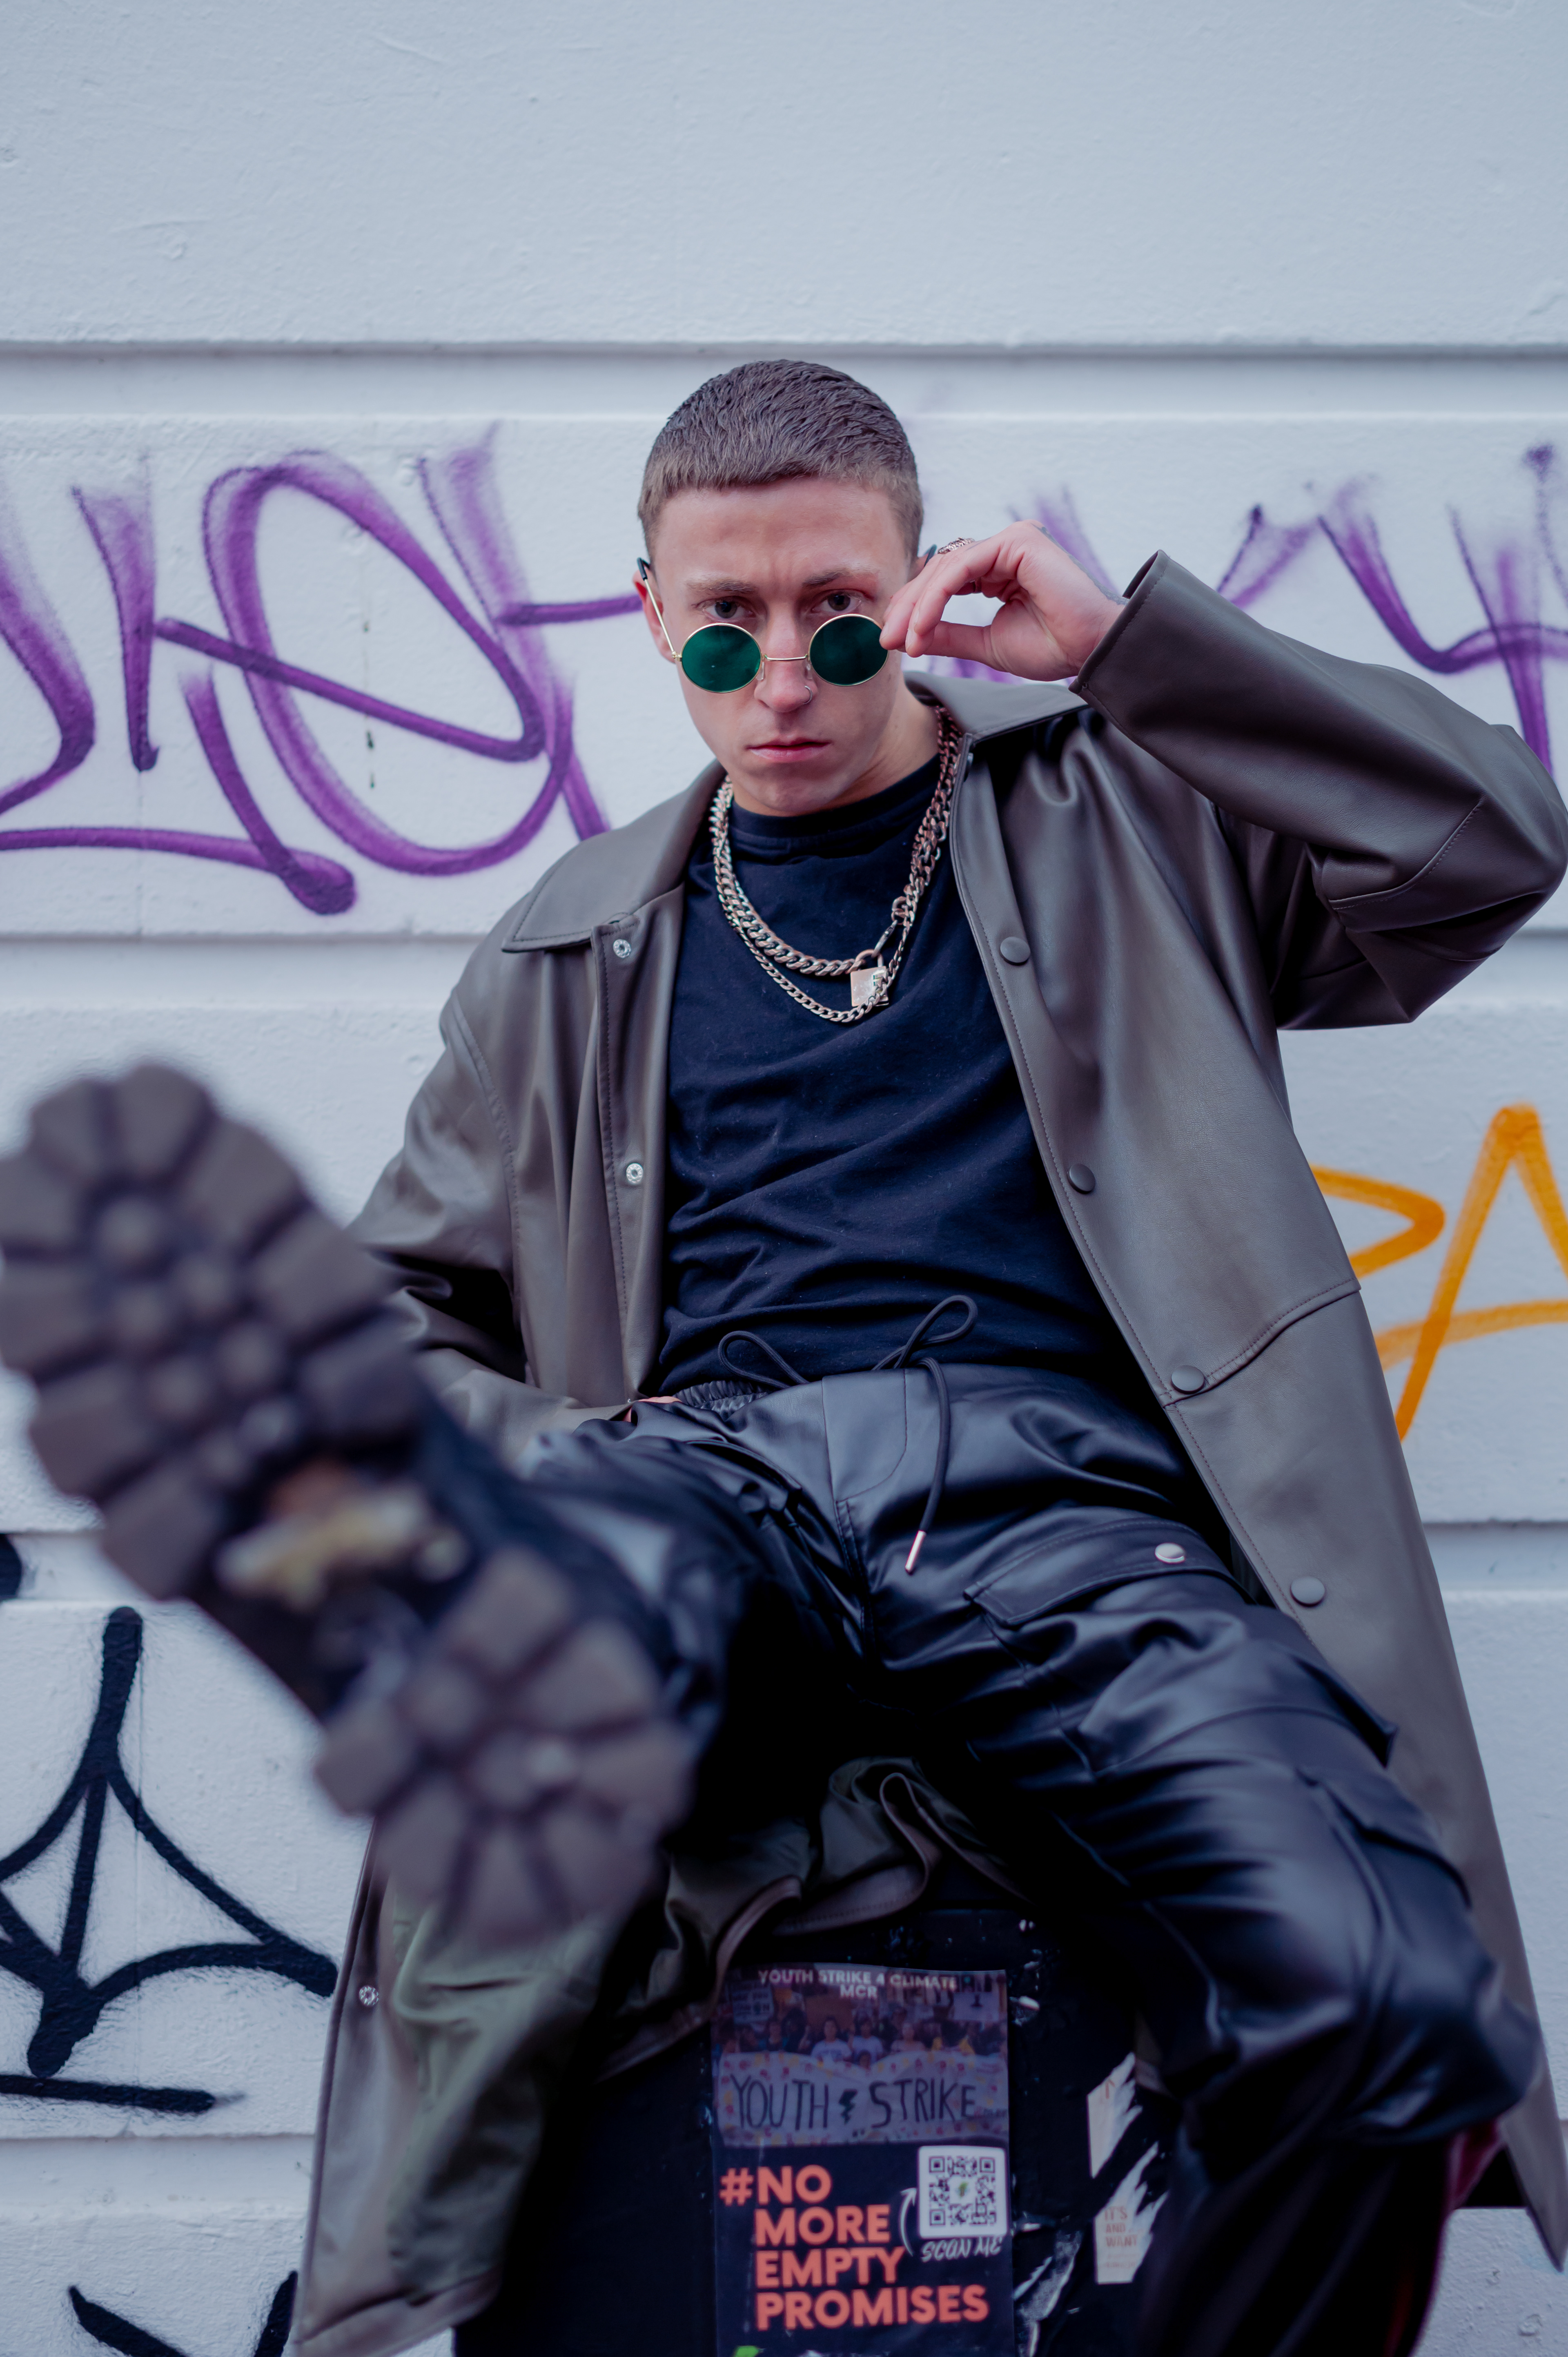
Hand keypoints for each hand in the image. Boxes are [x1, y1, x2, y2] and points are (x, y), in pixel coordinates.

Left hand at [880, 522, 1123, 680]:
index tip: (892, 642)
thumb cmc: (1054, 647)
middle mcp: (1004, 549)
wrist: (1093, 649)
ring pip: (945, 567)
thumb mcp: (985, 644)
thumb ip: (948, 634)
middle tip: (886, 641)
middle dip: (907, 607)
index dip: (914, 609)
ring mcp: (1010, 541)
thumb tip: (906, 637)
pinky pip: (960, 568)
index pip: (944, 580)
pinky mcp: (1016, 541)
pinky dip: (935, 599)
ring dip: (917, 607)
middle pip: (938, 570)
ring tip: (905, 641)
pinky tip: (922, 628)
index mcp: (999, 569)